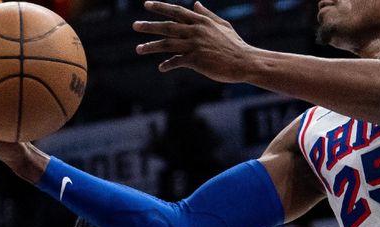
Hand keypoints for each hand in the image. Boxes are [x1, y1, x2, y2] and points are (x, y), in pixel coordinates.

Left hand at [133, 1, 253, 82]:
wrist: (244, 62)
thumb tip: (195, 3)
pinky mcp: (196, 60)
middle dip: (149, 26)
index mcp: (201, 21)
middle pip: (167, 26)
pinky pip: (176, 61)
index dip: (160, 7)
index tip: (147, 4)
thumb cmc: (235, 45)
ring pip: (167, 44)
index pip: (176, 11)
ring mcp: (195, 45)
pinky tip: (161, 68)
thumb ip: (206, 14)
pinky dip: (167, 64)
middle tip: (135, 25)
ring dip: (151, 46)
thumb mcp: (222, 25)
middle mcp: (195, 31)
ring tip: (138, 49)